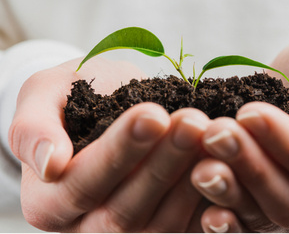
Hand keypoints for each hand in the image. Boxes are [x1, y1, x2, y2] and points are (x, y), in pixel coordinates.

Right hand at [9, 57, 209, 231]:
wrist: (108, 103)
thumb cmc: (74, 96)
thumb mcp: (43, 97)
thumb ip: (32, 130)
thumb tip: (48, 163)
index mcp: (49, 201)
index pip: (83, 183)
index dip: (120, 151)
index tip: (152, 114)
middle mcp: (86, 226)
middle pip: (126, 208)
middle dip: (163, 163)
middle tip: (192, 122)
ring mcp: (127, 231)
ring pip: (161, 221)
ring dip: (190, 177)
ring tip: (212, 134)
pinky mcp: (160, 224)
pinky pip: (186, 223)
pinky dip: (210, 196)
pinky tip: (227, 162)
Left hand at [191, 38, 288, 231]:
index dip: (288, 146)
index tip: (251, 113)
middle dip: (251, 166)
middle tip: (216, 132)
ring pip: (265, 217)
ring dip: (230, 192)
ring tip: (200, 165)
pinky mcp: (266, 216)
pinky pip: (246, 228)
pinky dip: (226, 225)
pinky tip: (205, 213)